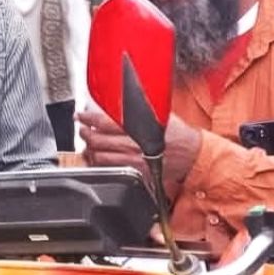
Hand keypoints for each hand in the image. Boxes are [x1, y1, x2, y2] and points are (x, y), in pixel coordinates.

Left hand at [77, 110, 202, 195]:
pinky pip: (111, 169)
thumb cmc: (178, 134)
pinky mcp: (136, 173)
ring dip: (90, 150)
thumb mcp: (162, 114)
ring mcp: (135, 160)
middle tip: (82, 129)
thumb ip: (141, 110)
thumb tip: (120, 102)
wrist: (193, 154)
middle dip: (85, 134)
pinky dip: (100, 163)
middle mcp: (135, 144)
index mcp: (141, 127)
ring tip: (87, 144)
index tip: (80, 115)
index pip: (106, 121)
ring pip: (101, 156)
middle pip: (99, 140)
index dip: (89, 118)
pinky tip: (97, 158)